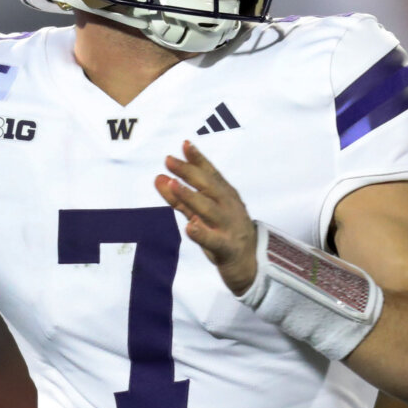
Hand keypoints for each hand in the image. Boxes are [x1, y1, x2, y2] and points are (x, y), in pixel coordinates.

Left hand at [154, 140, 257, 294]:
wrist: (249, 263)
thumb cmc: (224, 232)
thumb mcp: (202, 212)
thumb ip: (179, 197)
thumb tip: (158, 178)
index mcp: (225, 196)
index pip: (210, 174)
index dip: (198, 159)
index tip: (184, 144)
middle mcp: (227, 207)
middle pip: (208, 186)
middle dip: (188, 172)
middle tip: (169, 160)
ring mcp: (227, 227)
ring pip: (207, 209)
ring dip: (190, 196)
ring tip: (173, 184)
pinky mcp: (225, 247)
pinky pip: (212, 240)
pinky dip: (201, 233)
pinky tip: (190, 226)